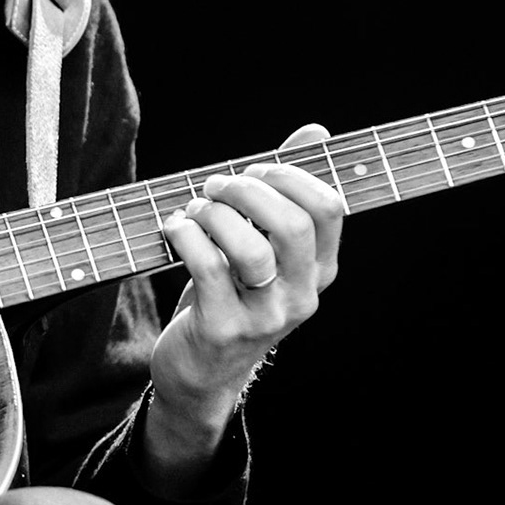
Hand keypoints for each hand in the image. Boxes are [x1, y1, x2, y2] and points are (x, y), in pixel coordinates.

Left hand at [145, 123, 343, 482]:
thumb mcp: (263, 246)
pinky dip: (186, 235)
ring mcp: (264, 317)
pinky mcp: (222, 330)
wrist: (200, 373)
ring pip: (250, 248)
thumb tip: (317, 131)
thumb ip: (285, 190)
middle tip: (216, 187)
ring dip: (215, 215)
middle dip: (248, 190)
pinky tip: (174, 229)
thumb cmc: (230, 295)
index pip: (330, 209)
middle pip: (293, 224)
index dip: (291, 176)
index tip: (255, 171)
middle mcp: (301, 296)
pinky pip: (209, 268)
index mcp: (319, 271)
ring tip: (195, 211)